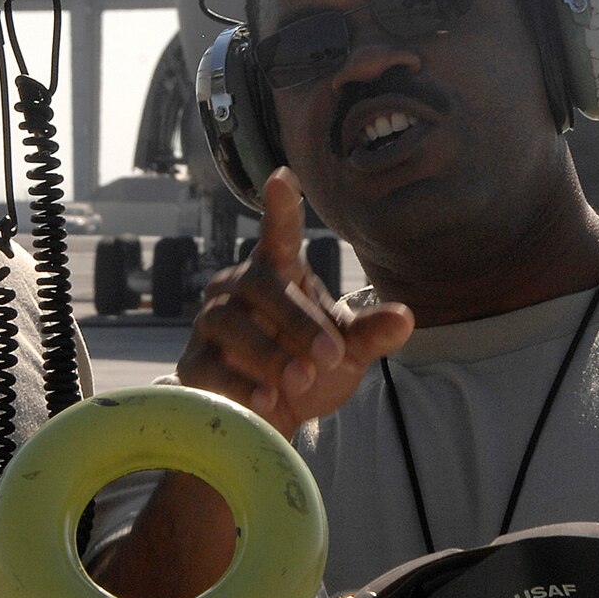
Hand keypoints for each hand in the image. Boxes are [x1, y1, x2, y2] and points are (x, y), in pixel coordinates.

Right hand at [177, 167, 412, 437]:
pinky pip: (208, 366)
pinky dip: (238, 384)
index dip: (281, 208)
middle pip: (259, 286)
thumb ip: (371, 334)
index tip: (283, 178)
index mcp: (278, 274)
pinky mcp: (193, 364)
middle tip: (330, 355)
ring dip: (269, 353)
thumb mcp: (347, 352)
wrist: (276, 420)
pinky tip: (266, 402)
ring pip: (229, 324)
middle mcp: (238, 290)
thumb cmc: (312, 369)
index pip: (279, 234)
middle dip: (295, 319)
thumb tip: (405, 318)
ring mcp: (211, 325)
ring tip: (301, 381)